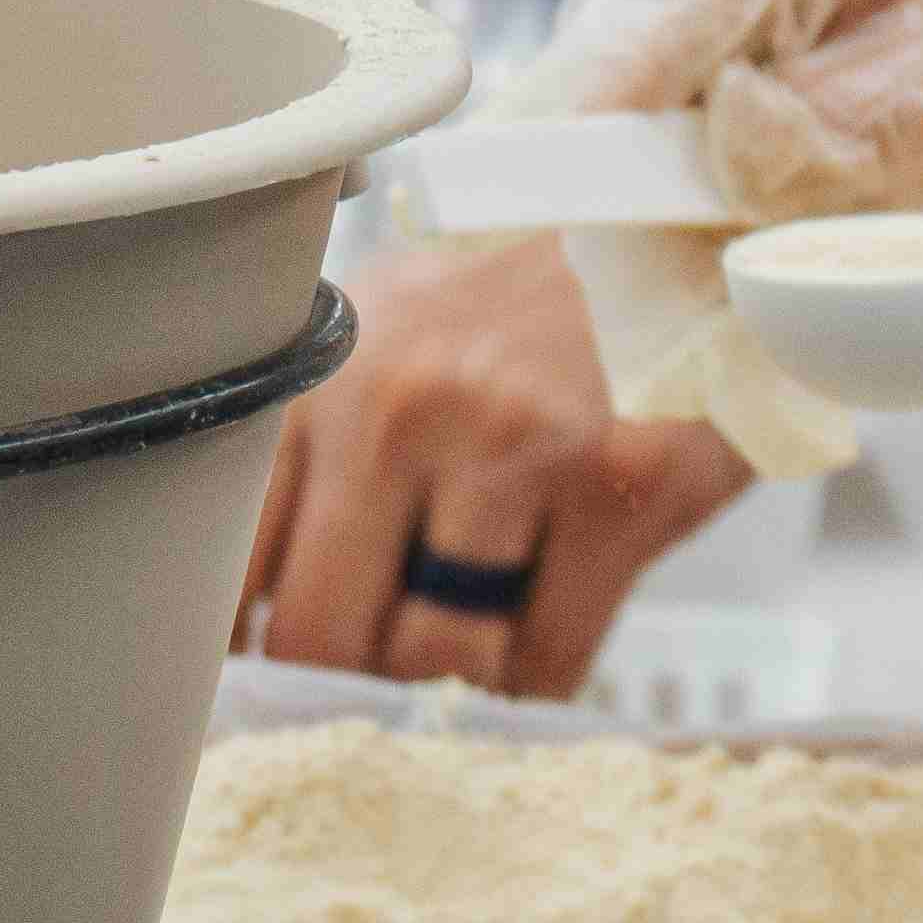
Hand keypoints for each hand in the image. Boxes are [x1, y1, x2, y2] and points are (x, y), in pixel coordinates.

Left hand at [241, 241, 751, 694]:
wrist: (687, 227)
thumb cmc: (524, 300)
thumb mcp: (391, 334)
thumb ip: (319, 447)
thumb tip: (259, 608)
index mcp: (326, 380)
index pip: (235, 556)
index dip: (243, 643)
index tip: (263, 677)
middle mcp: (402, 411)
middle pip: (321, 629)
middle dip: (339, 684)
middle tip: (366, 694)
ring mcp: (514, 451)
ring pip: (435, 656)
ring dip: (443, 691)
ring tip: (456, 672)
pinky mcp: (620, 493)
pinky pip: (548, 655)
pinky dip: (533, 688)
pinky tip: (531, 662)